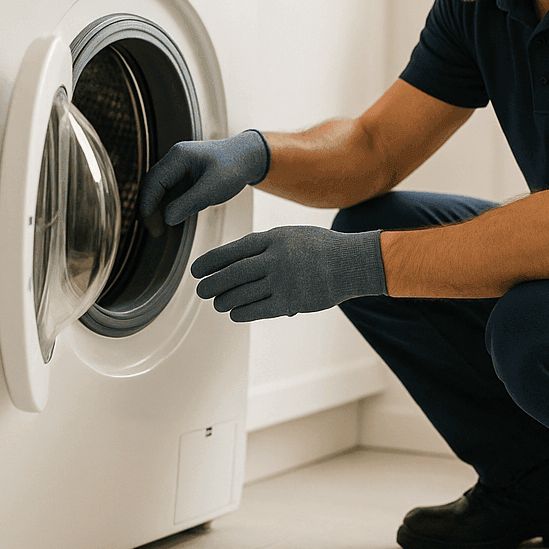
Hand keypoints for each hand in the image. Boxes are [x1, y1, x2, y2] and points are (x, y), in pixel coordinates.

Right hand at [138, 130, 269, 234]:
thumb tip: (167, 219)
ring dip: (156, 208)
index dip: (148, 205)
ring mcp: (178, 166)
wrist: (248, 157)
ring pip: (158, 189)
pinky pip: (168, 191)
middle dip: (149, 209)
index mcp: (178, 156)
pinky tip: (170, 220)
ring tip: (160, 230)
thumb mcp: (213, 188)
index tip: (152, 226)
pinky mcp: (183, 175)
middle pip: (151, 185)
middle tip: (155, 232)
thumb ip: (189, 203)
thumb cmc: (233, 168)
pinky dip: (166, 205)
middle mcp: (174, 159)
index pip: (153, 182)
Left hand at [192, 226, 386, 321]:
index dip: (212, 261)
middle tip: (200, 290)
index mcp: (274, 238)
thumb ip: (267, 246)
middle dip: (213, 283)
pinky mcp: (292, 302)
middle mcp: (276, 259)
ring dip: (225, 300)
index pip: (234, 250)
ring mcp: (283, 281)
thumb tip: (238, 260)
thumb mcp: (292, 235)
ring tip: (216, 304)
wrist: (352, 263)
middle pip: (234, 274)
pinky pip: (258, 310)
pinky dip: (242, 312)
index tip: (196, 269)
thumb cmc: (321, 248)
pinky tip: (234, 313)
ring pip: (243, 294)